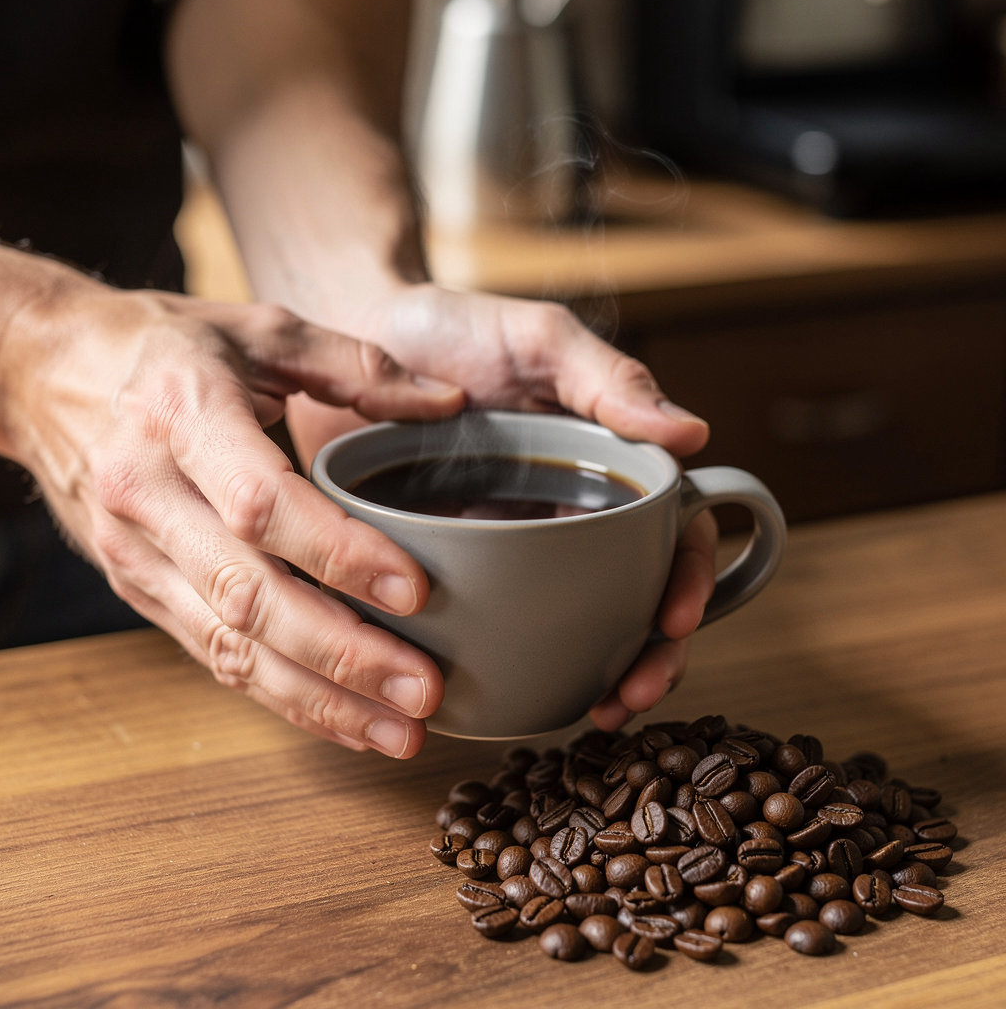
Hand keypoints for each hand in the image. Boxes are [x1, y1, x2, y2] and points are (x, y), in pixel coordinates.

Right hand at [0, 246, 465, 756]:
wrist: (44, 373)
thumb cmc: (165, 346)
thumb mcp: (260, 330)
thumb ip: (357, 365)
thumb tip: (451, 401)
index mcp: (183, 417)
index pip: (261, 503)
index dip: (339, 554)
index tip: (415, 589)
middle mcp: (150, 496)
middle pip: (249, 597)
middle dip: (343, 654)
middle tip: (424, 689)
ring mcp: (139, 555)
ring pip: (230, 647)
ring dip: (320, 699)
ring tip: (401, 731)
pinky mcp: (140, 590)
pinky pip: (214, 656)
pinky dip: (281, 696)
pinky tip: (344, 718)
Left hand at [283, 282, 717, 730]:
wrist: (348, 332)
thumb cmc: (451, 328)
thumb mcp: (536, 339)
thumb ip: (608, 379)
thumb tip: (693, 433)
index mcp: (600, 466)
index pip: (669, 534)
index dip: (684, 582)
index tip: (671, 621)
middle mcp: (565, 515)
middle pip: (633, 597)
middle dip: (647, 655)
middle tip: (629, 696)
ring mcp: (508, 548)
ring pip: (571, 626)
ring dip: (593, 674)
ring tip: (587, 711)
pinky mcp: (448, 567)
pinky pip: (490, 623)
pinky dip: (510, 664)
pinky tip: (511, 693)